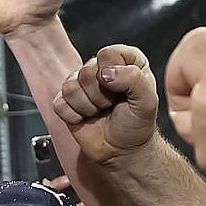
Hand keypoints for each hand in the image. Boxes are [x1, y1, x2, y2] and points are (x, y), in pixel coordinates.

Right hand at [51, 44, 160, 165]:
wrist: (122, 151)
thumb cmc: (136, 125)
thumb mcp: (147, 101)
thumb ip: (133, 79)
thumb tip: (105, 73)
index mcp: (125, 60)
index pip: (107, 54)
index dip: (113, 74)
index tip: (123, 91)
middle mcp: (101, 68)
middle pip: (86, 72)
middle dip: (100, 96)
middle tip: (112, 106)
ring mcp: (81, 84)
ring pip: (70, 87)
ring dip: (88, 107)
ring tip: (100, 112)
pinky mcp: (65, 101)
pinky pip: (59, 103)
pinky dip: (74, 116)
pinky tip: (86, 118)